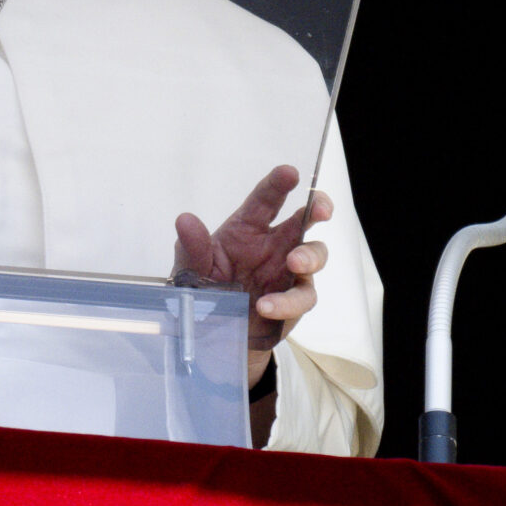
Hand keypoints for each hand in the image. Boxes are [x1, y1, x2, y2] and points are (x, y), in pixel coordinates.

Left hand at [172, 165, 333, 387]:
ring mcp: (287, 272)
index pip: (266, 199)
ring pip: (315, 255)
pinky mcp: (293, 301)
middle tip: (320, 211)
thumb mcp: (191, 268)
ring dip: (310, 256)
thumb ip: (191, 246)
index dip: (279, 184)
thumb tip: (185, 220)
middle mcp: (274, 245)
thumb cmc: (205, 289)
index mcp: (249, 228)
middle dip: (318, 208)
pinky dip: (287, 302)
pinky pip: (301, 297)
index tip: (290, 172)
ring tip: (294, 263)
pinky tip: (266, 305)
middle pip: (305, 219)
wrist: (212, 332)